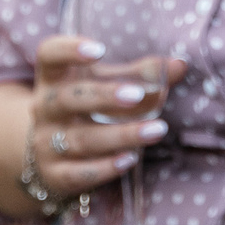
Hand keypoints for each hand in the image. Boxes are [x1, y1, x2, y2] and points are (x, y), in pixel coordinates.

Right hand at [24, 34, 185, 203]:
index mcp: (54, 76)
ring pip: (82, 139)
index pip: (49, 55)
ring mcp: (46, 143)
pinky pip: (79, 173)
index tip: (99, 49)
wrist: (48, 154)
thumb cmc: (86, 108)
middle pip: (68, 98)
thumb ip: (141, 74)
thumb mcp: (106, 84)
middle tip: (137, 95)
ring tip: (157, 129)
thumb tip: (180, 65)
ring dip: (121, 135)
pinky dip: (105, 168)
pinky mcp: (55, 175)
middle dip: (103, 96)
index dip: (69, 50)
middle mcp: (44, 108)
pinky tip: (130, 159)